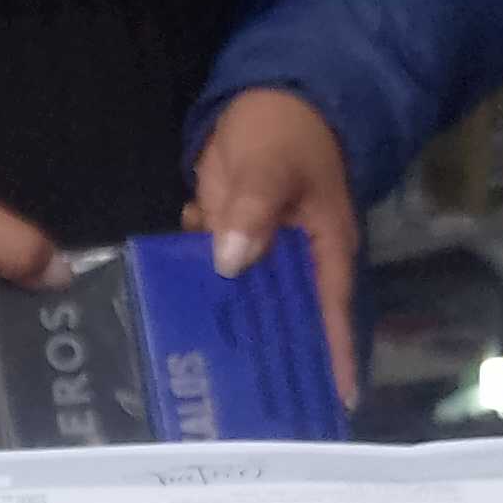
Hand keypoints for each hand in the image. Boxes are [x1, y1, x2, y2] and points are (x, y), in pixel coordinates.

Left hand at [189, 86, 359, 409]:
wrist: (263, 93)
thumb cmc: (285, 129)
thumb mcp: (271, 164)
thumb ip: (252, 210)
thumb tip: (232, 260)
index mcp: (323, 246)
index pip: (330, 308)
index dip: (332, 353)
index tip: (336, 402)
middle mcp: (293, 260)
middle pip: (283, 318)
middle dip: (268, 359)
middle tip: (248, 410)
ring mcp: (258, 252)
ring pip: (241, 302)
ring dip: (221, 330)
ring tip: (200, 383)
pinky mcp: (226, 240)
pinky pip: (209, 275)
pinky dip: (190, 290)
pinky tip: (166, 322)